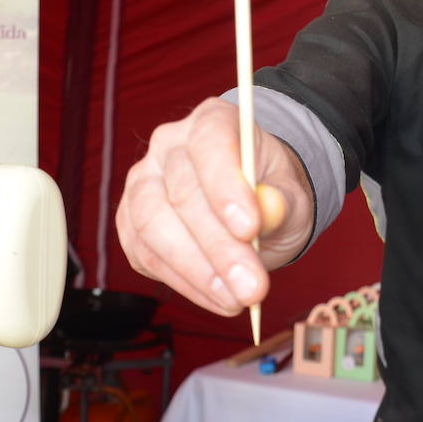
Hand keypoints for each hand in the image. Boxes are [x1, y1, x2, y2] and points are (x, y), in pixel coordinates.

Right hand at [116, 97, 314, 316]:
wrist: (253, 206)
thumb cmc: (271, 192)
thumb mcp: (292, 194)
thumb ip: (283, 200)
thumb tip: (269, 211)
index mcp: (212, 121)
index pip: (211, 144)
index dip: (226, 187)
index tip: (250, 228)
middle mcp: (169, 145)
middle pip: (182, 193)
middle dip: (219, 248)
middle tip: (252, 288)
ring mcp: (143, 183)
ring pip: (153, 226)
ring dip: (198, 272)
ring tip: (237, 300)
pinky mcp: (130, 222)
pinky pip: (144, 255)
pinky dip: (183, 283)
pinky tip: (216, 297)